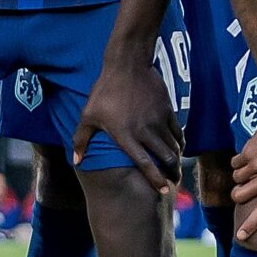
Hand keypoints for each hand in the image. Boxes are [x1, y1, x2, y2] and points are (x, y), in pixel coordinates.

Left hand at [70, 46, 181, 191]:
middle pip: (166, 158)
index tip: (163, 191)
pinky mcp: (167, 110)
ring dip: (177, 159)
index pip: (145, 164)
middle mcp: (145, 131)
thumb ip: (81, 140)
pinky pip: (178, 131)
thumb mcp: (88, 115)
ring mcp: (158, 120)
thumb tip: (76, 162)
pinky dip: (180, 142)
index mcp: (125, 136)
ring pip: (174, 146)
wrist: (127, 65)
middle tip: (174, 181)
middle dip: (173, 173)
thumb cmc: (104, 91)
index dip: (156, 179)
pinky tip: (178, 147)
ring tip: (176, 167)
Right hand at [230, 97, 256, 241]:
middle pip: (239, 196)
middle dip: (239, 196)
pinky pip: (236, 163)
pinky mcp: (248, 152)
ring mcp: (255, 165)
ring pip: (237, 179)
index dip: (251, 226)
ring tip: (251, 171)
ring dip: (240, 178)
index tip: (241, 237)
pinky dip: (239, 163)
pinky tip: (248, 158)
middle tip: (244, 190)